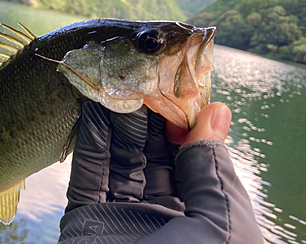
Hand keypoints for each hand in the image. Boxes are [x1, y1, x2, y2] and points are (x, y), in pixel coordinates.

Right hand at [65, 101, 231, 212]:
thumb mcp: (220, 225)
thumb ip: (215, 171)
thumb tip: (218, 113)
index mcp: (196, 213)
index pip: (190, 158)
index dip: (185, 123)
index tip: (179, 90)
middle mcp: (158, 210)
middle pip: (152, 153)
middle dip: (149, 116)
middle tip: (143, 79)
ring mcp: (120, 212)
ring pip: (119, 157)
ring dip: (118, 121)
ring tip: (119, 85)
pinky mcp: (85, 216)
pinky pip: (89, 173)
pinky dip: (90, 140)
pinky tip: (93, 109)